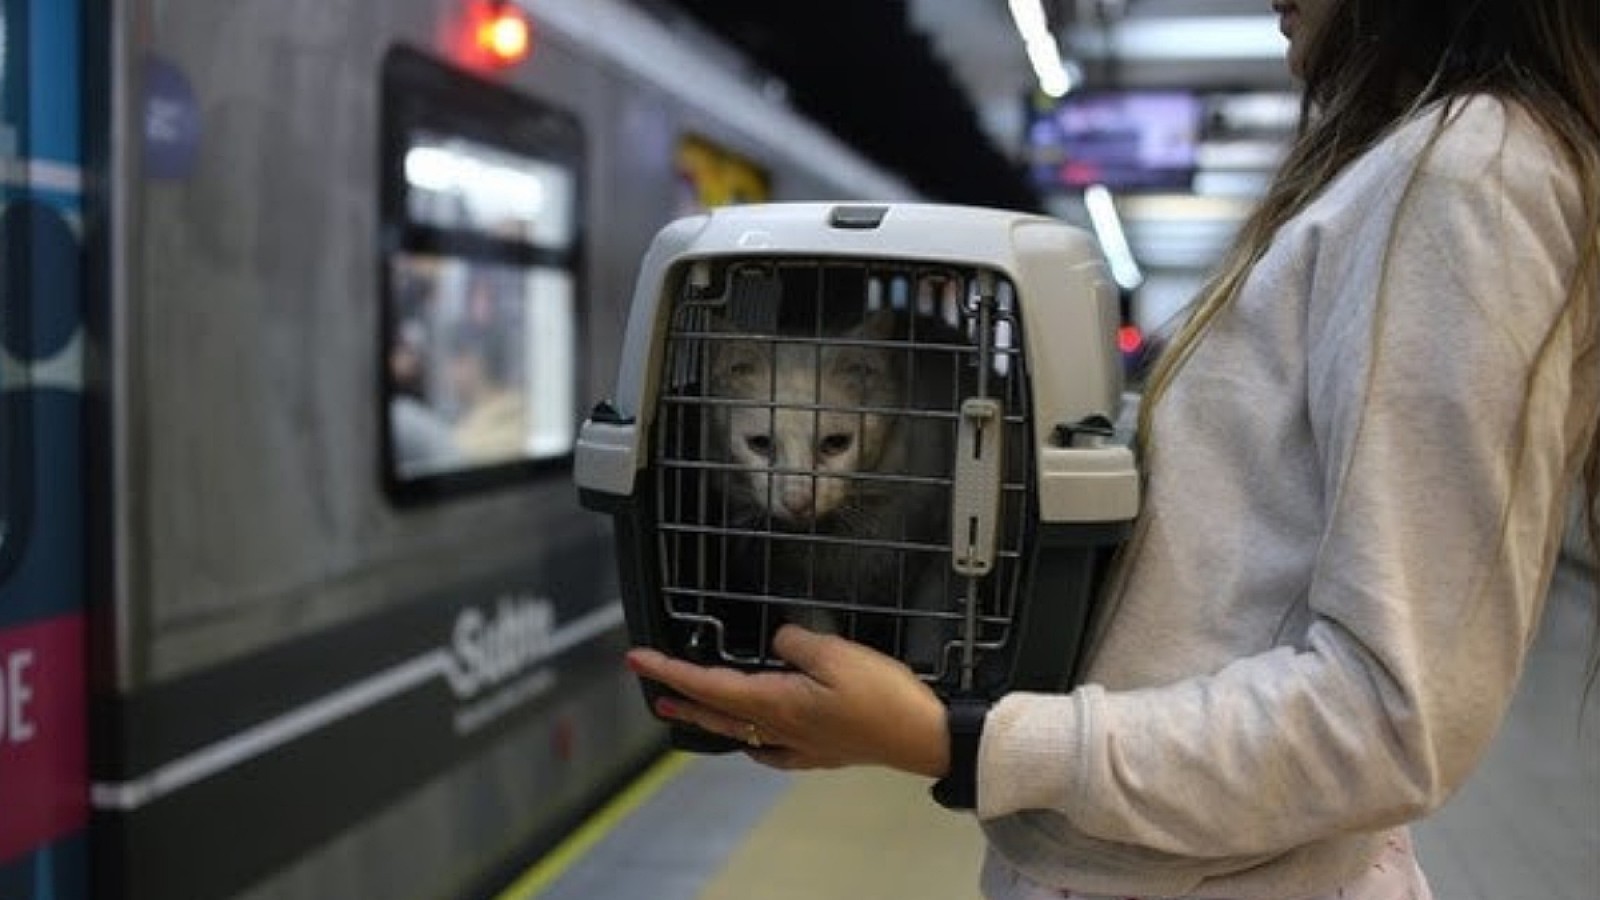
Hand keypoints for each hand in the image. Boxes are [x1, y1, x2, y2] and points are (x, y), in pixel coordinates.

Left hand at [625, 625, 949, 777]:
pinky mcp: (820, 752)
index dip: (670, 671)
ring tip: (688, 710)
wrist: (923, 737)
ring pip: (738, 731)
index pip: (709, 684)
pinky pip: (769, 749)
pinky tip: (752, 740)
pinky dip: (749, 741)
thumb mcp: (836, 653)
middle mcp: (778, 728)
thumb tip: (778, 642)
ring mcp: (798, 745)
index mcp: (775, 701)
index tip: (637, 659)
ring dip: (708, 718)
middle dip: (680, 698)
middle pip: (716, 712)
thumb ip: (797, 642)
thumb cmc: (881, 695)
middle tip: (650, 689)